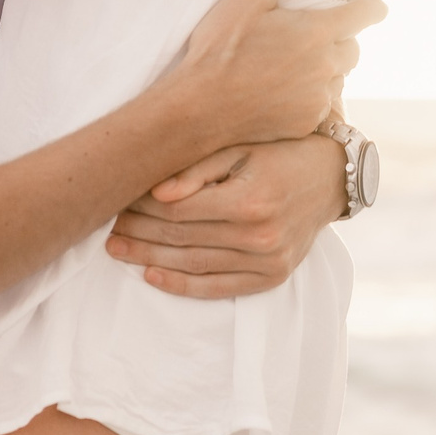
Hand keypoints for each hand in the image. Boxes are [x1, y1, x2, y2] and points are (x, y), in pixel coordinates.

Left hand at [105, 133, 346, 298]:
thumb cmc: (279, 152)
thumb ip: (197, 169)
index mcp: (250, 199)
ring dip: (149, 258)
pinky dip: (182, 286)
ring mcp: (268, 262)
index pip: (179, 208)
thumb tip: (156, 192)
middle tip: (106, 226)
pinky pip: (218, 287)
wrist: (329, 178)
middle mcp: (260, 236)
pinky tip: (151, 276)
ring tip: (116, 250)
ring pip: (193, 265)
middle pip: (182, 238)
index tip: (117, 199)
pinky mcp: (272, 278)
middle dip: (138, 232)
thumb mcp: (240, 147)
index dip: (142, 206)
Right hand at [166, 0, 384, 147]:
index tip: (375, 8)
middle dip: (342, 39)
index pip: (366, 15)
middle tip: (314, 35)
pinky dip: (311, 95)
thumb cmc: (220, 46)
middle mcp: (325, 67)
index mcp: (316, 32)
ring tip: (294, 63)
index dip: (373, 9)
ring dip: (327, 68)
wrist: (200, 107)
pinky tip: (282, 89)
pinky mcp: (306, 123)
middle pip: (354, 48)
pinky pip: (321, 104)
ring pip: (339, 77)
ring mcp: (317, 98)